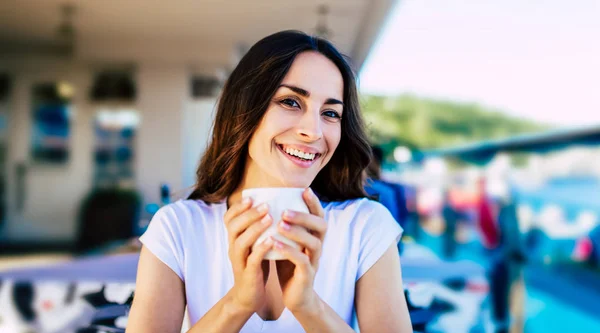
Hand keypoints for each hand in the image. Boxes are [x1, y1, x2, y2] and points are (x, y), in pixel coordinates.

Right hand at [225, 197, 274, 313]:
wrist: (249, 296)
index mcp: (234, 239)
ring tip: (269, 218)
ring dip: (255, 228)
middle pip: (234, 227)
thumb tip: (270, 205)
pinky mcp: (248, 274)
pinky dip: (260, 248)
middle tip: (265, 205)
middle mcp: (233, 248)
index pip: (229, 219)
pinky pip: (252, 259)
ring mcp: (239, 261)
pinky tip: (271, 240)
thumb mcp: (253, 244)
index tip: (251, 197)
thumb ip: (257, 228)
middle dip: (249, 214)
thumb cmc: (254, 266)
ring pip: (241, 241)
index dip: (238, 207)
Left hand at [275, 188, 326, 314]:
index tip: (304, 190)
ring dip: (297, 232)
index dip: (314, 203)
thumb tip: (268, 205)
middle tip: (285, 211)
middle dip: (304, 216)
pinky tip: (275, 244)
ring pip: (313, 243)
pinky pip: (302, 261)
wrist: (295, 296)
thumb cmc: (289, 266)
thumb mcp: (288, 243)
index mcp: (314, 237)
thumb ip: (284, 227)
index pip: (319, 216)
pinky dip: (289, 251)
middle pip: (321, 227)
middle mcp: (318, 247)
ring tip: (280, 225)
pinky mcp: (307, 275)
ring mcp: (314, 261)